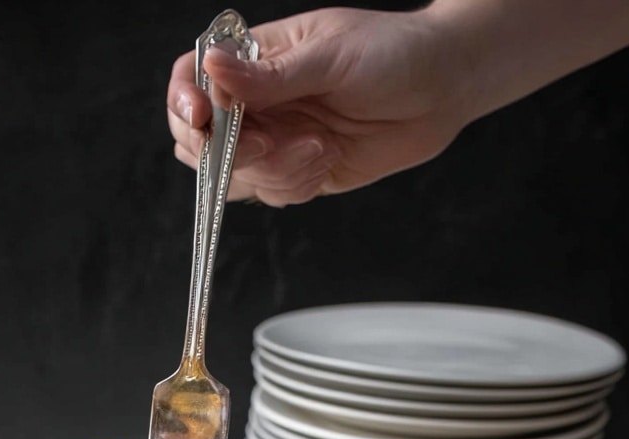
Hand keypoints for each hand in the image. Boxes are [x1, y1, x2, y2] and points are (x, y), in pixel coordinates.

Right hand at [166, 7, 470, 205]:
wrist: (443, 89)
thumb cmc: (394, 55)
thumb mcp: (330, 58)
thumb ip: (270, 76)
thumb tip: (212, 71)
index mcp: (256, 58)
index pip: (194, 78)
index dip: (185, 102)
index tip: (203, 119)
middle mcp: (258, 101)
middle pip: (201, 139)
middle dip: (229, 152)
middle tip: (267, 143)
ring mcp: (275, 140)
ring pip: (237, 176)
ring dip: (274, 170)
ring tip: (320, 147)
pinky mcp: (297, 171)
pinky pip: (271, 193)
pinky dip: (294, 185)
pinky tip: (327, 161)